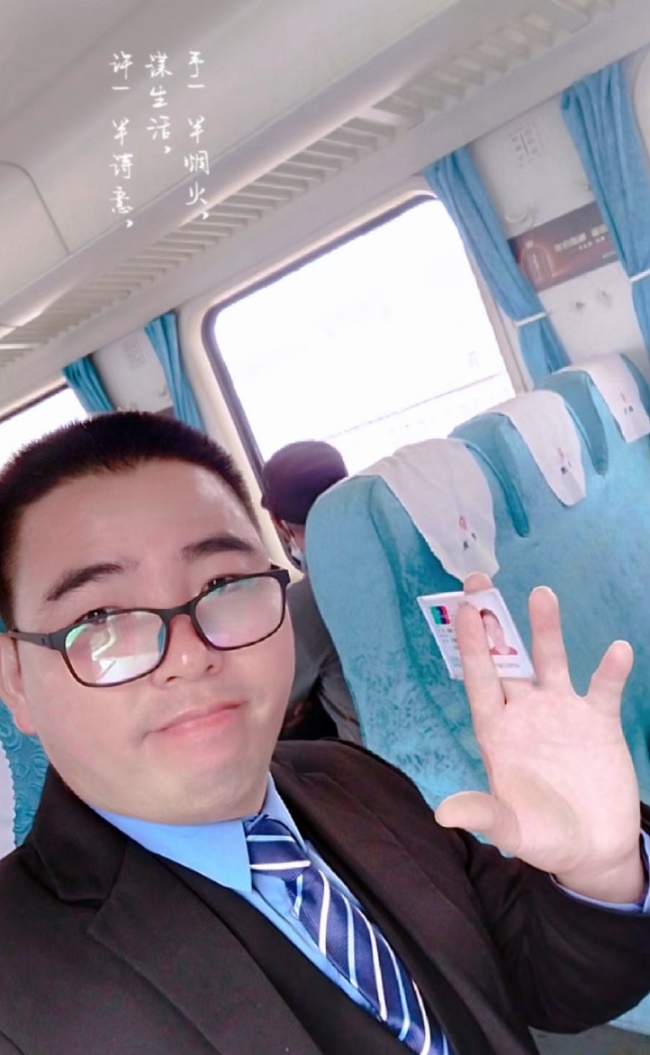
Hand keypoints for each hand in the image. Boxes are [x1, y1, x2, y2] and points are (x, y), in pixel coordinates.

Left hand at [435, 574, 643, 902]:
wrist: (593, 850)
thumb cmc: (543, 837)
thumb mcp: (512, 829)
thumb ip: (484, 814)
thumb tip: (443, 813)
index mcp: (497, 732)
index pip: (480, 681)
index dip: (472, 647)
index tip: (465, 612)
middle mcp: (525, 713)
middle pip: (507, 659)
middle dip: (495, 622)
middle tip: (479, 580)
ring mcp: (562, 713)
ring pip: (551, 661)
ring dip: (546, 629)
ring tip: (541, 593)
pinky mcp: (598, 721)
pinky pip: (603, 688)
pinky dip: (610, 670)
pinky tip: (616, 650)